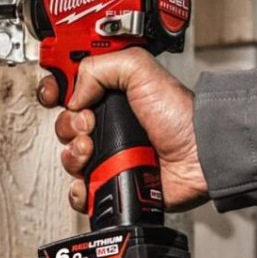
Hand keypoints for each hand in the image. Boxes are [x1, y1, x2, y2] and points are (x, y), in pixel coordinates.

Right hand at [37, 48, 208, 213]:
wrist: (200, 157)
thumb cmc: (182, 116)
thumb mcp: (141, 70)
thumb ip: (100, 67)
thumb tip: (74, 93)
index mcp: (111, 95)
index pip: (70, 89)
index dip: (57, 91)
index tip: (56, 95)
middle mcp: (108, 124)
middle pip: (65, 125)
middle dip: (70, 125)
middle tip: (90, 124)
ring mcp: (109, 154)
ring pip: (69, 157)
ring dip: (74, 155)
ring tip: (94, 151)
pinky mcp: (112, 181)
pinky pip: (82, 190)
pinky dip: (81, 189)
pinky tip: (93, 179)